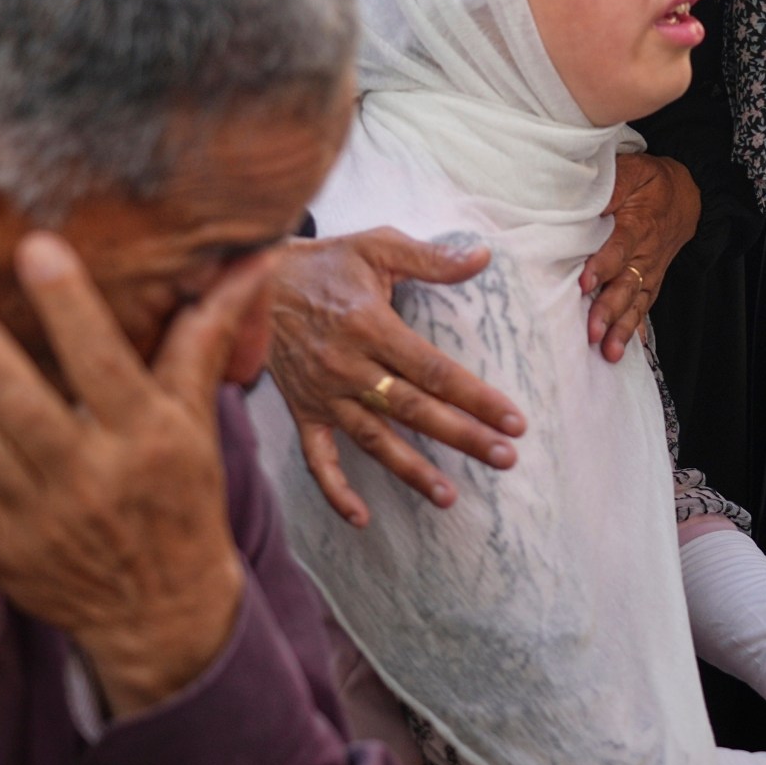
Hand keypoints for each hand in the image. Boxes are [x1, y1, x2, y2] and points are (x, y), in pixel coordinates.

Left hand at [0, 233, 257, 717]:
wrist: (164, 611)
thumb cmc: (180, 499)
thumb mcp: (198, 420)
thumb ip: (206, 335)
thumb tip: (254, 257)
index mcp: (145, 436)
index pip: (105, 364)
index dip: (70, 308)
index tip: (36, 248)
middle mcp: (89, 475)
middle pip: (24, 403)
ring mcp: (37, 516)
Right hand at [265, 230, 524, 525]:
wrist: (254, 279)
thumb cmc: (324, 263)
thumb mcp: (376, 246)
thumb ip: (430, 257)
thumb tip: (482, 256)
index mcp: (369, 326)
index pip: (433, 370)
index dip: (475, 396)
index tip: (512, 419)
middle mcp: (348, 366)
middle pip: (413, 409)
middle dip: (462, 435)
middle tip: (505, 458)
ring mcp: (324, 394)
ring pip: (374, 439)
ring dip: (412, 470)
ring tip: (449, 497)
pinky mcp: (302, 410)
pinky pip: (318, 458)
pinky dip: (335, 490)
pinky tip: (361, 518)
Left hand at [581, 153, 699, 361]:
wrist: (687, 195)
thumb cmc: (650, 183)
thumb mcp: (632, 171)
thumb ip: (610, 186)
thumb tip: (581, 201)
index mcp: (639, 224)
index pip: (619, 248)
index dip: (602, 266)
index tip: (585, 283)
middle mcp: (646, 254)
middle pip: (626, 284)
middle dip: (609, 310)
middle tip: (592, 331)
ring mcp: (649, 272)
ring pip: (635, 303)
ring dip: (622, 327)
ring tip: (609, 351)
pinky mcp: (650, 282)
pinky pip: (644, 308)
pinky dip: (636, 331)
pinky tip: (626, 350)